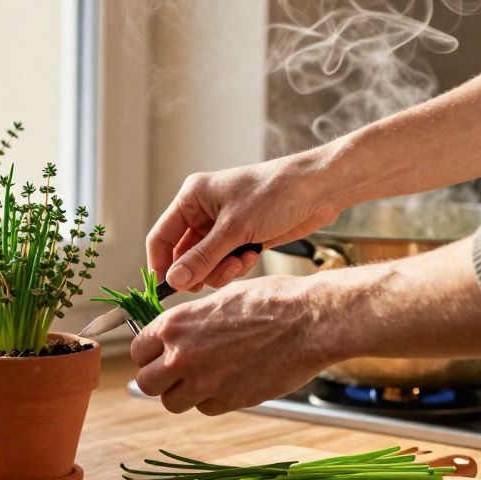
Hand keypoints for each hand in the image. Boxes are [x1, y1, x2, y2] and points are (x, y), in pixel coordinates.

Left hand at [130, 274, 340, 414]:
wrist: (310, 320)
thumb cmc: (271, 301)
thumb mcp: (220, 299)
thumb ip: (191, 321)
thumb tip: (176, 333)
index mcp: (175, 325)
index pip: (138, 351)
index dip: (149, 355)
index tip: (159, 355)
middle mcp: (182, 355)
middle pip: (146, 383)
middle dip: (159, 379)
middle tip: (177, 374)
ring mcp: (205, 382)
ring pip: (172, 402)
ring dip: (184, 394)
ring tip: (204, 379)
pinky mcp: (230, 400)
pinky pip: (206, 409)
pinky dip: (214, 400)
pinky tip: (231, 382)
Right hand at [147, 151, 343, 291]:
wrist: (319, 189)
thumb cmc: (275, 194)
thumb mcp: (235, 229)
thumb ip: (202, 257)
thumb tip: (173, 281)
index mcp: (192, 198)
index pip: (162, 237)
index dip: (161, 264)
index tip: (168, 290)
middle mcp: (203, 213)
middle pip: (183, 255)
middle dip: (198, 270)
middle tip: (211, 277)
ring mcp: (223, 227)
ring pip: (205, 263)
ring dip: (220, 270)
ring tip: (241, 261)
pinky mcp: (242, 239)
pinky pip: (225, 263)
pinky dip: (236, 266)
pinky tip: (253, 255)